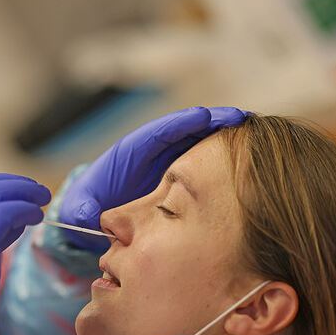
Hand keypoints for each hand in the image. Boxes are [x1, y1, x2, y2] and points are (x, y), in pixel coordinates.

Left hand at [58, 106, 246, 249]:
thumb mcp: (81, 210)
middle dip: (213, 121)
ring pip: (201, 142)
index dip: (181, 123)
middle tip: (242, 118)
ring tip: (254, 132)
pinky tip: (249, 158)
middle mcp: (154, 151)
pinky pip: (205, 159)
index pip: (159, 132)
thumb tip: (88, 213)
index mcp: (130, 153)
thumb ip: (83, 209)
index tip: (203, 116)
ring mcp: (170, 161)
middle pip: (187, 129)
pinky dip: (225, 156)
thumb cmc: (86, 209)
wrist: (94, 218)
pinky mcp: (180, 174)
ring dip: (226, 136)